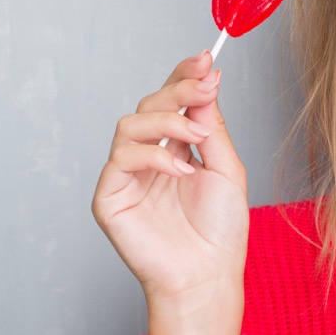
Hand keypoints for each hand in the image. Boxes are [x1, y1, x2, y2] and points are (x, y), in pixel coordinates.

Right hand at [91, 51, 247, 334]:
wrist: (209, 276)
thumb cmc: (219, 231)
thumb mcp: (226, 168)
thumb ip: (212, 125)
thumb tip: (206, 82)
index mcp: (174, 147)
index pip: (171, 101)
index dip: (183, 76)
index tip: (205, 58)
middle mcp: (147, 157)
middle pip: (148, 104)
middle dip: (177, 90)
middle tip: (204, 85)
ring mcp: (125, 176)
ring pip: (130, 124)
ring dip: (167, 120)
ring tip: (197, 136)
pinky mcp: (109, 197)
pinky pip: (121, 159)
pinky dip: (153, 156)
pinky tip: (181, 168)